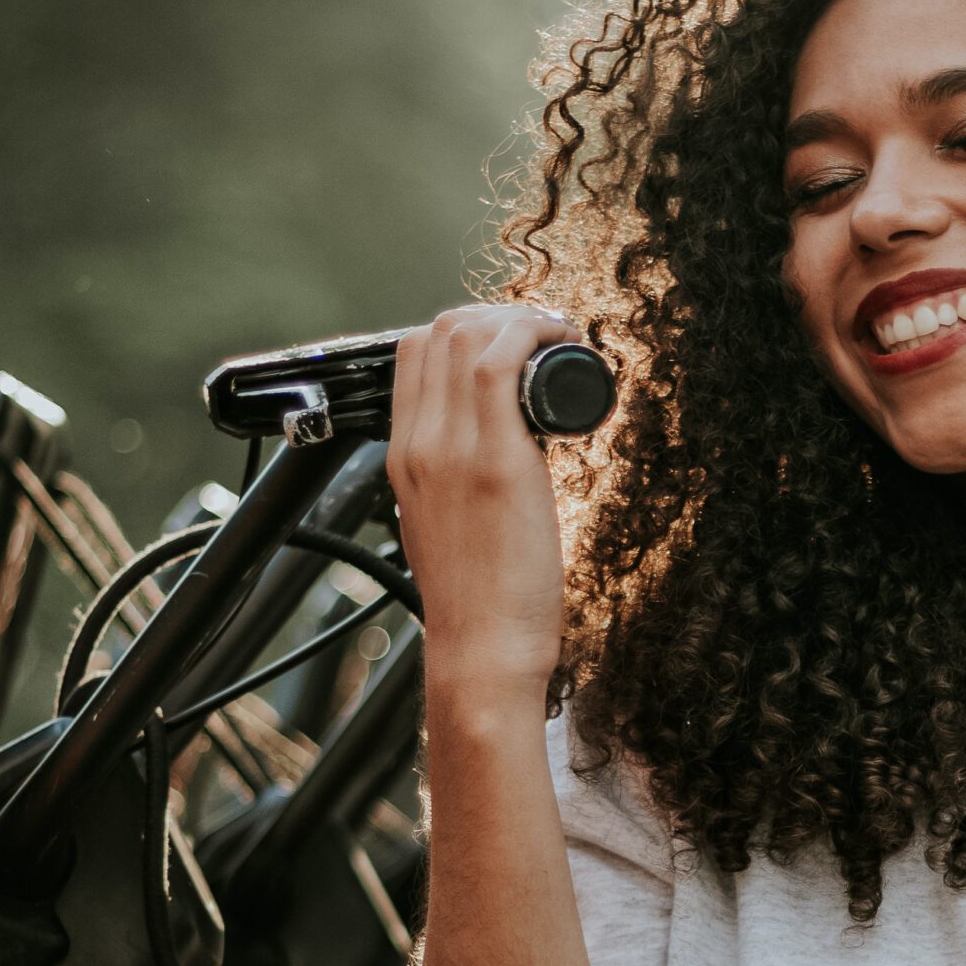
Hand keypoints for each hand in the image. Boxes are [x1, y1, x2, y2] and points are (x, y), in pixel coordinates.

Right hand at [388, 303, 578, 696]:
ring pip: (467, 336)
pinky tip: (563, 341)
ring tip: (558, 337)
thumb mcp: (443, 524)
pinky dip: (533, 335)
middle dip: (496, 314)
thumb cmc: (477, 599)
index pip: (412, 354)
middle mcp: (419, 446)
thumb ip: (453, 484)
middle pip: (439, 332)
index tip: (509, 341)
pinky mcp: (498, 463)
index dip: (464, 328)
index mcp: (403, 458)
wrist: (481, 651)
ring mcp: (453, 452)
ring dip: (520, 319)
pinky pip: (500, 365)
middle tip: (543, 334)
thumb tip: (490, 458)